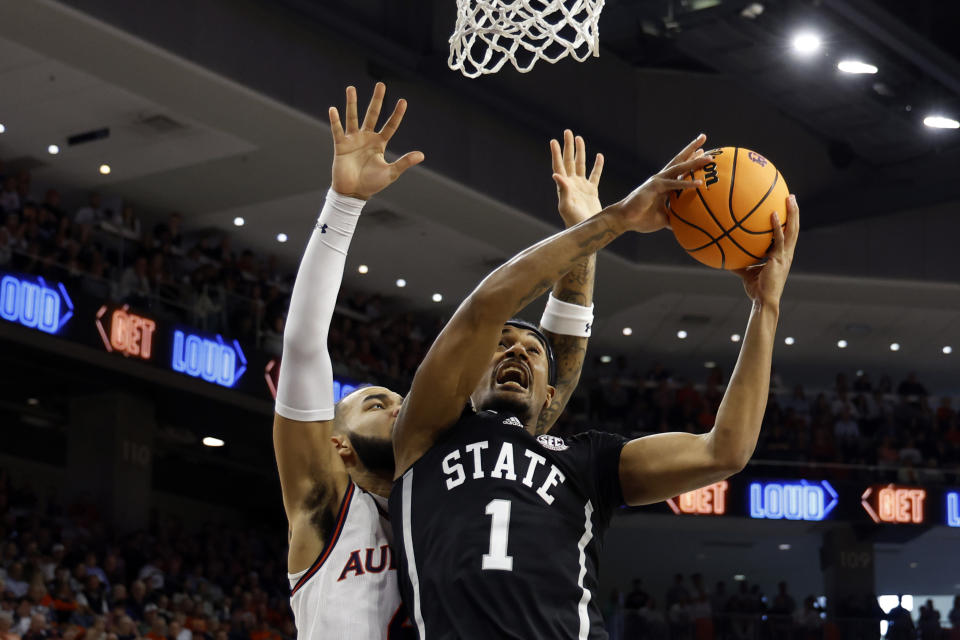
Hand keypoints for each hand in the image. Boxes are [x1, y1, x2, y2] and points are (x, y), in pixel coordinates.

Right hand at [328, 82, 423, 199]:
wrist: (354, 192)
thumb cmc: (372, 183)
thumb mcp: (391, 173)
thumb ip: (404, 162)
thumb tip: (422, 155)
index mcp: (380, 143)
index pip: (390, 125)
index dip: (397, 114)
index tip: (403, 101)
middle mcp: (367, 137)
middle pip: (372, 115)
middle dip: (377, 100)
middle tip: (381, 85)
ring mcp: (353, 140)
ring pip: (353, 117)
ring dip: (352, 103)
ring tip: (351, 88)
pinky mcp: (341, 145)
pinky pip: (337, 130)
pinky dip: (335, 121)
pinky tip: (333, 109)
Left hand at [550, 129, 603, 227]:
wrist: (586, 231)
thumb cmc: (573, 222)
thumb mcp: (566, 206)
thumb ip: (562, 190)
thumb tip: (556, 175)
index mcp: (564, 186)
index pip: (559, 166)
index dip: (556, 153)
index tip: (553, 140)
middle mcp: (572, 184)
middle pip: (569, 161)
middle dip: (568, 147)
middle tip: (567, 132)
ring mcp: (582, 187)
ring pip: (581, 165)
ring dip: (580, 152)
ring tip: (579, 138)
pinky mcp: (592, 192)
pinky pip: (595, 175)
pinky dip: (597, 166)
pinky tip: (599, 156)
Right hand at [611, 134, 712, 233]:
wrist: (624, 220)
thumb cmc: (641, 219)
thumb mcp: (663, 219)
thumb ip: (674, 218)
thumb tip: (684, 226)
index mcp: (664, 184)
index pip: (680, 169)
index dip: (690, 159)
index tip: (703, 150)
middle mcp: (661, 178)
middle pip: (679, 160)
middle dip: (692, 148)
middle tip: (703, 137)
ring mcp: (658, 181)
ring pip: (679, 168)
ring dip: (694, 161)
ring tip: (709, 157)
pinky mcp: (654, 187)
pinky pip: (674, 185)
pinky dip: (686, 184)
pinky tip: (699, 183)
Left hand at [733, 195, 799, 308]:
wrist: (764, 300)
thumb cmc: (756, 289)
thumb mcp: (746, 273)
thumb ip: (740, 263)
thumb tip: (726, 257)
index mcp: (782, 255)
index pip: (788, 235)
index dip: (789, 221)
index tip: (786, 208)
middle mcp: (787, 253)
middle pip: (794, 228)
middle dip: (794, 212)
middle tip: (792, 197)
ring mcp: (785, 255)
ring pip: (792, 230)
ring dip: (792, 213)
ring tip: (790, 198)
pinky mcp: (780, 258)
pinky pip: (778, 239)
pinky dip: (776, 226)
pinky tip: (772, 214)